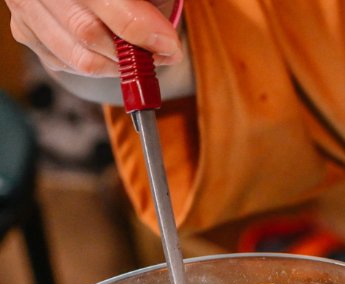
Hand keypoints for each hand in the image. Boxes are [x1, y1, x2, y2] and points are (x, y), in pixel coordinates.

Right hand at [7, 0, 181, 76]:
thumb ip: (149, 6)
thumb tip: (167, 46)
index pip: (106, 3)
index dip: (142, 29)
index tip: (170, 46)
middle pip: (89, 33)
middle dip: (132, 53)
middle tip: (160, 55)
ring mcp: (26, 9)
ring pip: (78, 57)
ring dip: (118, 66)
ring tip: (138, 57)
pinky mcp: (24, 31)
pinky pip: (65, 64)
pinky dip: (97, 66)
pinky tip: (110, 53)